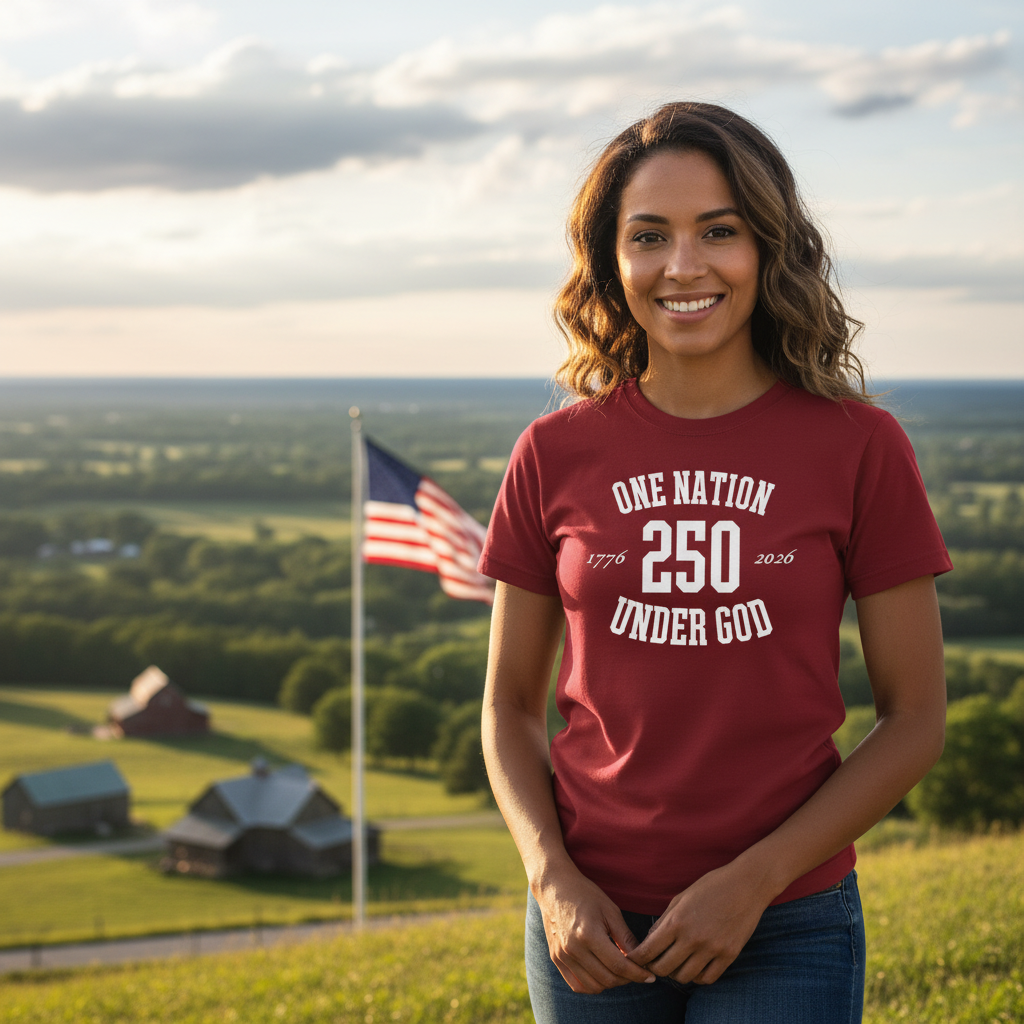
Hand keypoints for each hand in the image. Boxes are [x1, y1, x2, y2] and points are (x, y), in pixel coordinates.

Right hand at [533, 868, 657, 993]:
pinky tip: (601, 974)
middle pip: (607, 979)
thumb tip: (641, 959)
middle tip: (636, 971)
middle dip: (627, 979)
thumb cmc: (585, 894)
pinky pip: (577, 985)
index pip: (618, 965)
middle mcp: (573, 949)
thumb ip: (625, 937)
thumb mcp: (610, 910)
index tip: (650, 977)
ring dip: (611, 983)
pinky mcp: (555, 959)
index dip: (638, 974)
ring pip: (593, 986)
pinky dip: (592, 986)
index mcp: (588, 934)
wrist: (554, 887)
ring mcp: (562, 956)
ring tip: (619, 971)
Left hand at [627, 863, 770, 984]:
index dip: (637, 958)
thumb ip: (664, 920)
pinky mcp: (729, 956)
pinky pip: (707, 979)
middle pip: (664, 969)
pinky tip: (695, 966)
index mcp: (677, 921)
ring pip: (684, 977)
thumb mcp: (681, 898)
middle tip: (654, 962)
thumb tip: (649, 941)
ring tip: (675, 963)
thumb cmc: (711, 886)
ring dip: (675, 973)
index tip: (634, 958)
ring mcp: (712, 949)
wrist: (746, 885)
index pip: (649, 951)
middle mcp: (693, 939)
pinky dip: (697, 977)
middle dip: (654, 967)